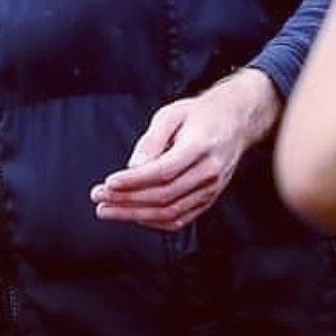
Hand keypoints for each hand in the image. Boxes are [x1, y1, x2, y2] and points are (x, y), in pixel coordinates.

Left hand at [90, 69, 279, 231]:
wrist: (236, 120)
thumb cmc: (200, 114)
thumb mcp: (172, 114)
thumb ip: (151, 141)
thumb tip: (132, 167)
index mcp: (200, 146)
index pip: (162, 171)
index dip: (133, 181)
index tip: (108, 183)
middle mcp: (209, 171)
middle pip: (164, 196)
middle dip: (127, 201)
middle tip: (99, 199)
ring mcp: (212, 189)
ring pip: (170, 212)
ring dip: (135, 215)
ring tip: (108, 211)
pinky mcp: (210, 198)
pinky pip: (181, 218)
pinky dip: (155, 222)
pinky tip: (135, 216)